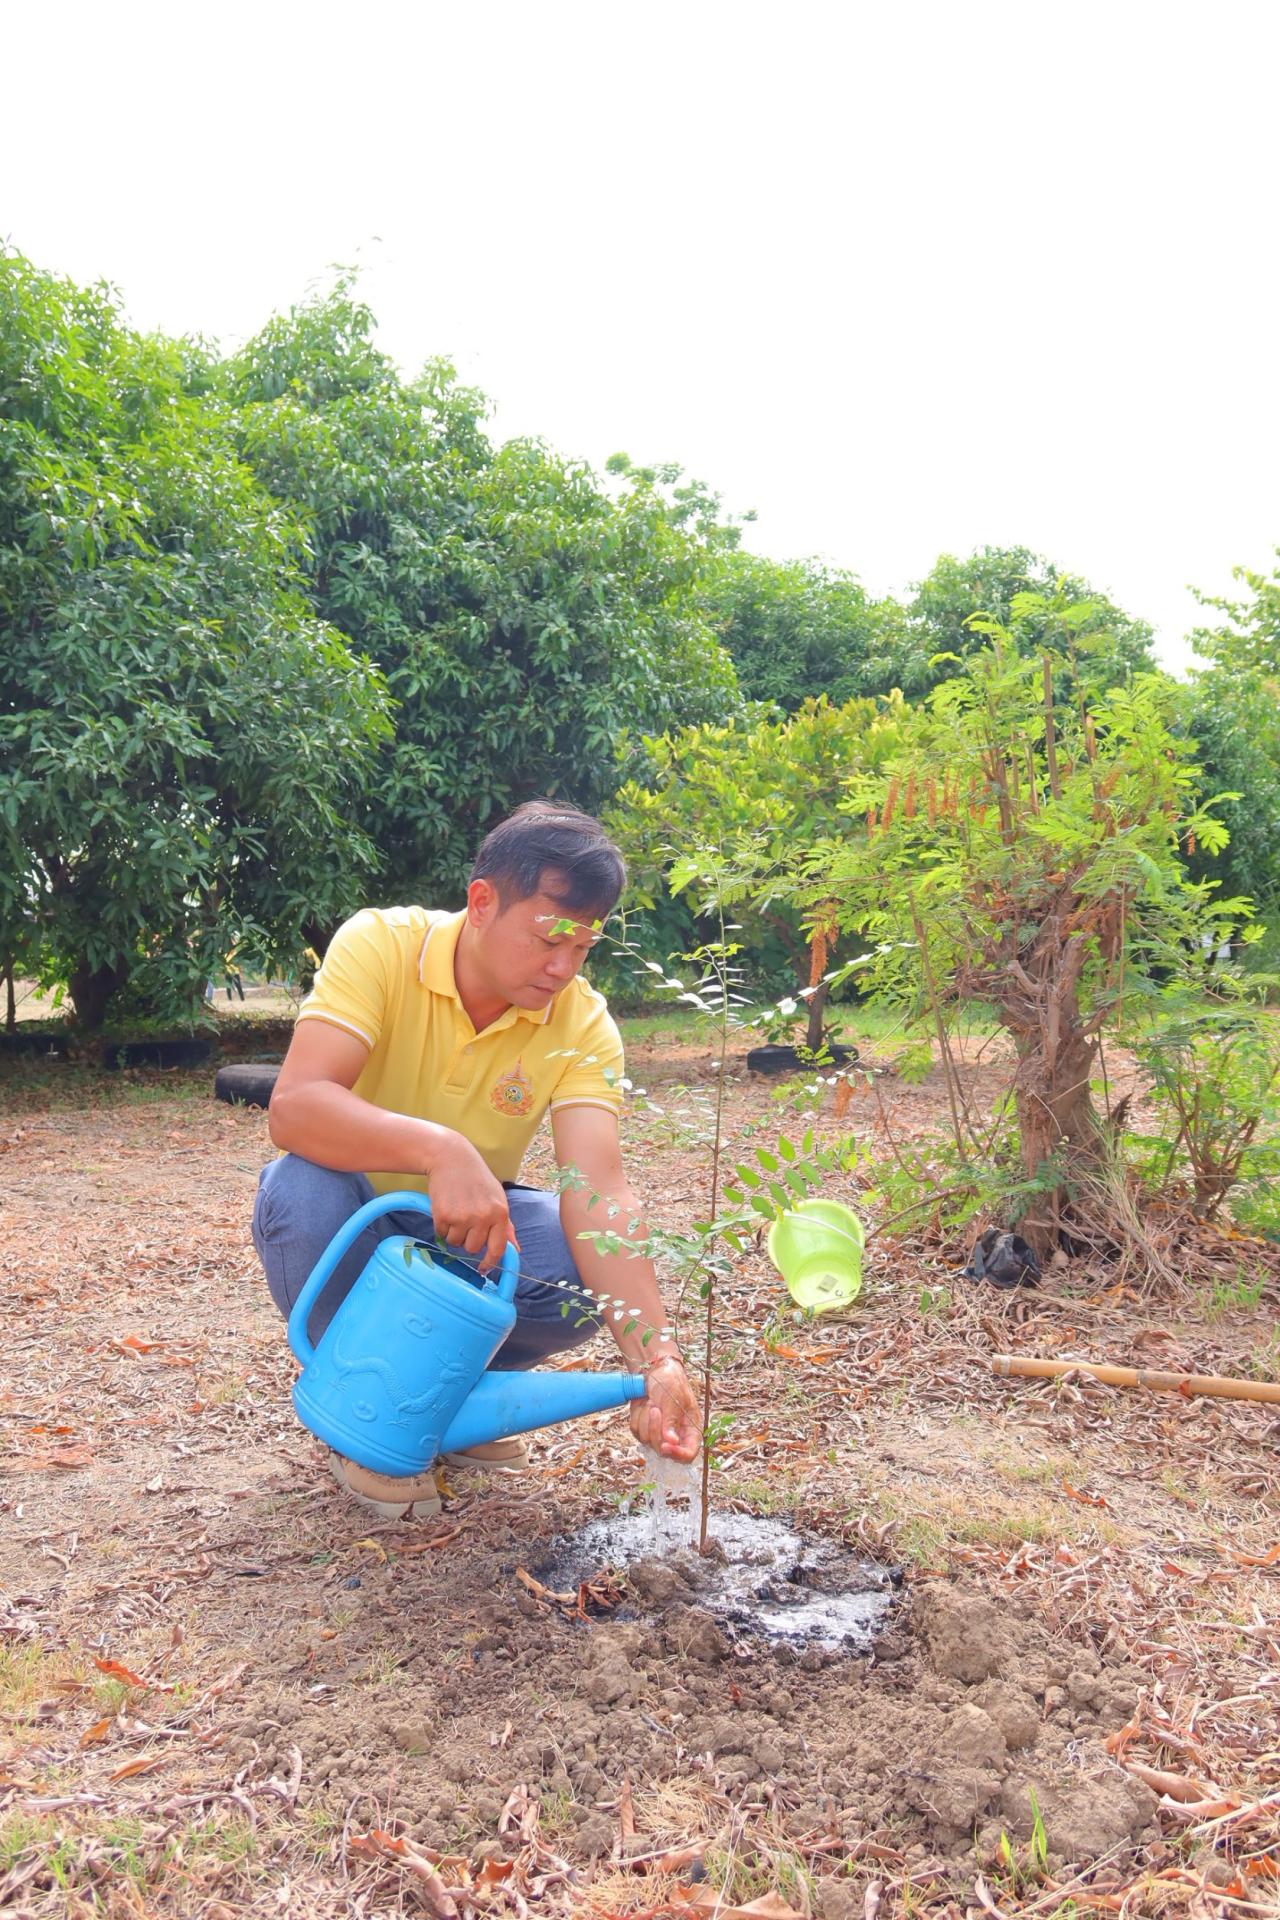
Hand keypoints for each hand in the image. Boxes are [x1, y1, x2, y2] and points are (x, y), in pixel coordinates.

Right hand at [425, 1130, 516, 1272]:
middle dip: (468, 1240)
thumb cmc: (477, 1179)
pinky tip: (446, 1208)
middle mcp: (483, 1216)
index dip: (490, 1263)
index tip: (483, 1269)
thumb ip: (506, 1225)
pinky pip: (441, 1234)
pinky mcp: (443, 1215)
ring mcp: (462, 1216)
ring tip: (456, 1212)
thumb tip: (515, 1249)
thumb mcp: (497, 1198)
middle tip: (466, 1222)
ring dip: (454, 1233)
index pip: (498, 1248)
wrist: (451, 1158)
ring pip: (456, 1243)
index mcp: (500, 1213)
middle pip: (473, 1248)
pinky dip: (442, 1226)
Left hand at [629, 1356, 700, 1462]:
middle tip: (655, 1408)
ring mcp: (658, 1434)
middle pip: (663, 1450)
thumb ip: (672, 1421)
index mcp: (690, 1430)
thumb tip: (671, 1442)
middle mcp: (675, 1436)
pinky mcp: (644, 1429)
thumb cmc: (671, 1382)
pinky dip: (638, 1416)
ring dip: (646, 1419)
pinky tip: (644, 1405)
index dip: (678, 1454)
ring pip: (646, 1440)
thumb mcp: (674, 1398)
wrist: (654, 1371)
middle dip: (655, 1429)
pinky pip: (636, 1431)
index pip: (689, 1453)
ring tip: (652, 1402)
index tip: (665, 1446)